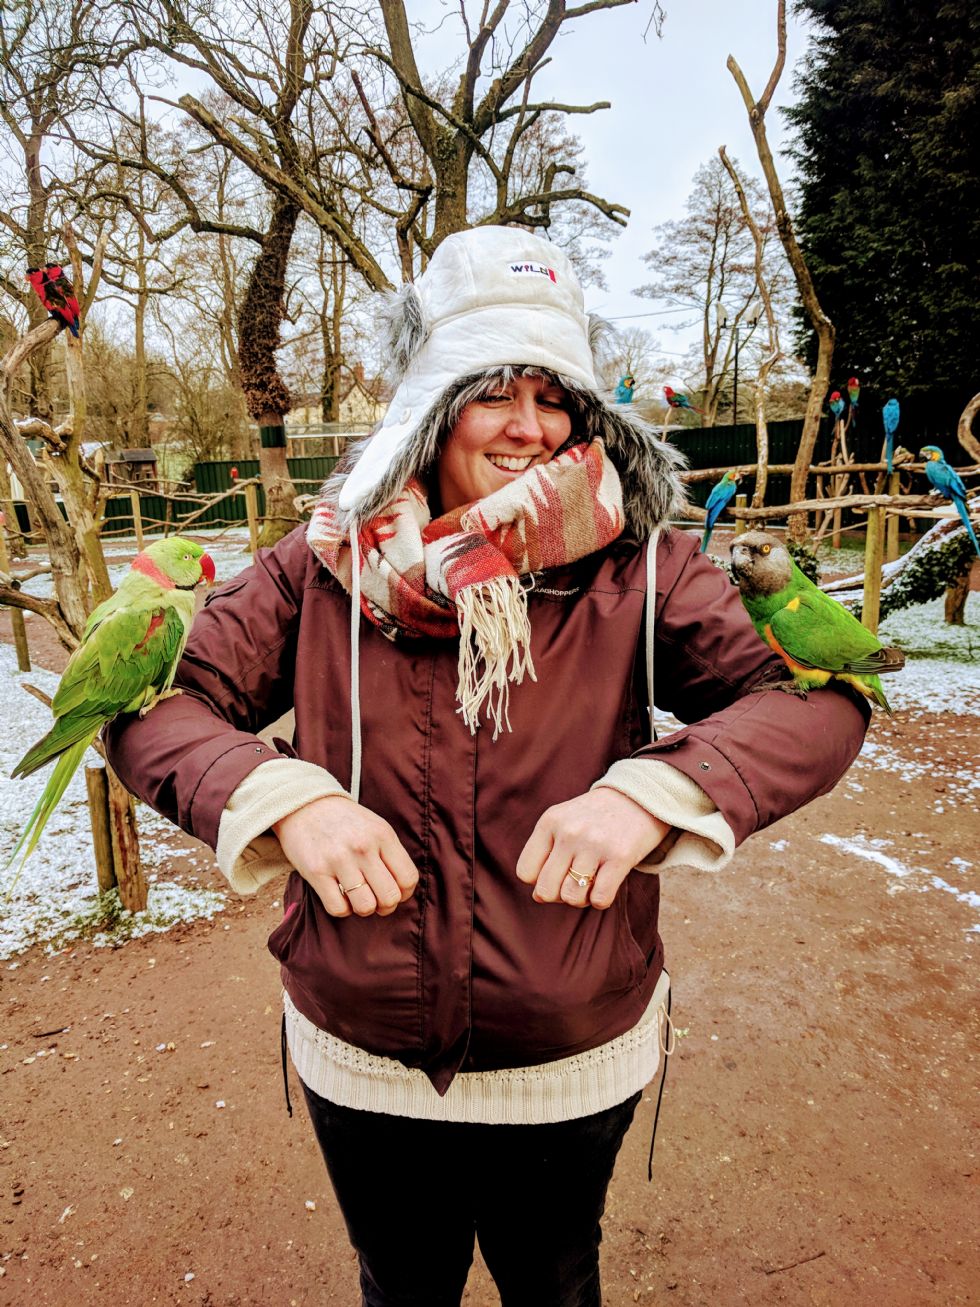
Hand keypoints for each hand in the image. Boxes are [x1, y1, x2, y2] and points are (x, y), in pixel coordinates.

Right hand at [273, 795, 418, 918]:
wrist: (304, 805)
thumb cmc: (344, 821)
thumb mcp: (375, 827)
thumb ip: (390, 854)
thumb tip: (403, 889)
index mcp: (383, 835)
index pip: (408, 878)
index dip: (405, 894)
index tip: (396, 893)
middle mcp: (363, 847)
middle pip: (389, 896)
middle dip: (386, 906)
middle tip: (377, 901)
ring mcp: (339, 859)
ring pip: (365, 906)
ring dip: (363, 909)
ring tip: (358, 898)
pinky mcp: (316, 872)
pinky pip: (338, 908)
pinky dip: (342, 909)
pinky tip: (340, 896)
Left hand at [516, 789, 669, 909]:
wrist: (640, 798)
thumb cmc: (596, 817)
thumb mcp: (564, 823)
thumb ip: (546, 855)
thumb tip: (537, 897)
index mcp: (550, 821)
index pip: (525, 872)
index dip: (539, 880)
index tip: (556, 873)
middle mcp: (569, 832)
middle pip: (546, 889)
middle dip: (558, 895)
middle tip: (574, 882)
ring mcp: (594, 844)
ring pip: (571, 898)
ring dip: (581, 898)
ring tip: (591, 881)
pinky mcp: (620, 857)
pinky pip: (599, 899)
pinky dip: (601, 900)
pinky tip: (606, 884)